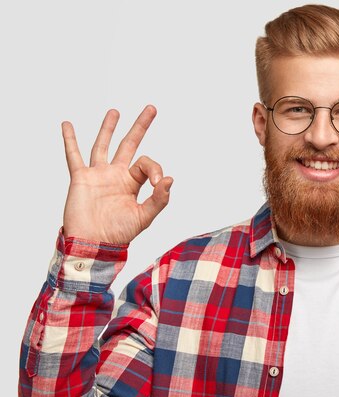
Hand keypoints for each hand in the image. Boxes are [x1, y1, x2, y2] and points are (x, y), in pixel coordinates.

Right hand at [62, 105, 172, 243]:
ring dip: (108, 128)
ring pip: (103, 145)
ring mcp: (98, 175)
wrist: (93, 243)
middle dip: (140, 127)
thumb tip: (169, 179)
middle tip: (151, 108)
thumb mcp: (144, 217)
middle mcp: (117, 175)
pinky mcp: (81, 178)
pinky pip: (73, 156)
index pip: (146, 163)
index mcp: (133, 183)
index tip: (158, 184)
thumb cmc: (118, 234)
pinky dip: (70, 140)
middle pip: (129, 145)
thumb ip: (159, 199)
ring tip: (115, 112)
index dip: (155, 169)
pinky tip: (67, 125)